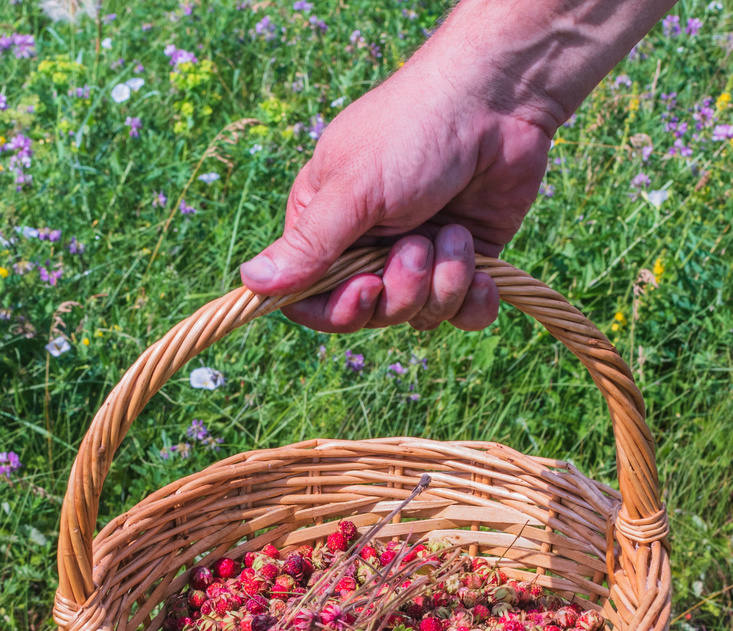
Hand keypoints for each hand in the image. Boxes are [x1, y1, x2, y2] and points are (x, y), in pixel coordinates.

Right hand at [240, 52, 552, 331]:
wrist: (499, 101)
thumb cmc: (415, 131)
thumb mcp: (353, 189)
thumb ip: (308, 245)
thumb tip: (249, 282)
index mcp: (325, 229)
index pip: (312, 302)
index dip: (339, 311)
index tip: (367, 288)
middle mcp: (368, 249)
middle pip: (371, 315)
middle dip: (401, 291)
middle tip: (419, 244)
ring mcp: (418, 258)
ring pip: (420, 316)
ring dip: (444, 282)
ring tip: (457, 235)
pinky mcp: (464, 264)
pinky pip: (463, 315)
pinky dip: (475, 301)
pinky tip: (485, 271)